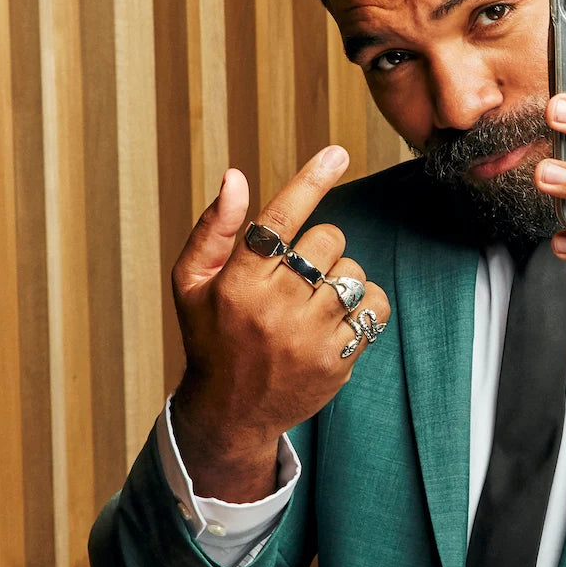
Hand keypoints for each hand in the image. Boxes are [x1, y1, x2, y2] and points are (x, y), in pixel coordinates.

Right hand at [168, 146, 390, 500]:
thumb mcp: (191, 284)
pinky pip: (374, 306)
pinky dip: (366, 303)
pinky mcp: (336, 361)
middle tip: (300, 271)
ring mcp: (307, 338)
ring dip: (340, 277)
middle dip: (319, 247)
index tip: (338, 153)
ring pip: (352, 273)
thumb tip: (235, 177)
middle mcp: (272, 310)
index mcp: (235, 285)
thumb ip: (213, 229)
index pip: (278, 222)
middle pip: (327, 242)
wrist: (232, 413)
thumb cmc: (212, 336)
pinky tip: (340, 316)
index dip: (310, 182)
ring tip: (314, 300)